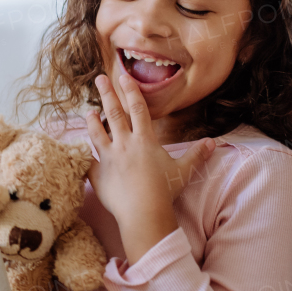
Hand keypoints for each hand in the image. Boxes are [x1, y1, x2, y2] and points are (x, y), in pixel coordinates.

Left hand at [84, 73, 213, 262]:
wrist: (144, 213)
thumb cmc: (164, 191)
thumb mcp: (184, 171)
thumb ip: (196, 155)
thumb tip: (213, 143)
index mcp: (145, 141)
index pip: (138, 109)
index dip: (132, 91)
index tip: (124, 77)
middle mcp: (125, 145)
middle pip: (114, 114)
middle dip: (107, 94)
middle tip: (100, 79)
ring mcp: (109, 159)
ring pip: (97, 134)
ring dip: (92, 121)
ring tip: (88, 112)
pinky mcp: (98, 175)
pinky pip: (88, 161)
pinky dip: (84, 155)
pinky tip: (79, 150)